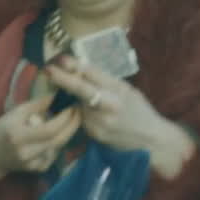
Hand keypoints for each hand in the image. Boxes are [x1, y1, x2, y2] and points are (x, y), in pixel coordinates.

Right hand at [0, 93, 81, 185]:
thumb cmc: (3, 129)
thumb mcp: (17, 112)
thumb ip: (39, 104)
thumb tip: (60, 94)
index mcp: (17, 135)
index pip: (49, 129)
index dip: (64, 118)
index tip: (72, 105)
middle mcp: (25, 152)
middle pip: (58, 140)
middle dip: (72, 125)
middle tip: (78, 112)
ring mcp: (32, 163)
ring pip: (59, 146)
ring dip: (65, 132)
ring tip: (64, 120)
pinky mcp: (37, 169)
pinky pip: (55, 154)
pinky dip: (56, 143)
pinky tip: (50, 138)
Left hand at [44, 57, 194, 177]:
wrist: (150, 140)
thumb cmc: (139, 110)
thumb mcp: (126, 90)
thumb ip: (104, 81)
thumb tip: (80, 67)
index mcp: (118, 93)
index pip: (92, 77)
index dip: (75, 68)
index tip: (61, 59)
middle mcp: (107, 108)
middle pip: (80, 90)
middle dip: (62, 79)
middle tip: (48, 70)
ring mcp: (99, 123)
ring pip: (78, 105)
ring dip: (76, 99)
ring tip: (93, 101)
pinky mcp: (93, 135)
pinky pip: (81, 118)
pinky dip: (83, 113)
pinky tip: (95, 115)